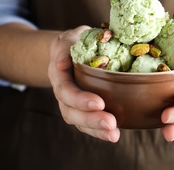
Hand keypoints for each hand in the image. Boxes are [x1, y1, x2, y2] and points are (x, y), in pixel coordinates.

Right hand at [48, 25, 120, 142]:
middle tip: (110, 123)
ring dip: (96, 129)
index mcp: (59, 74)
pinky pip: (87, 124)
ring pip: (78, 121)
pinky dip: (99, 131)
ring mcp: (71, 103)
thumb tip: (62, 63)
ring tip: (114, 134)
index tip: (99, 103)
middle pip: (71, 111)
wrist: (71, 51)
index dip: (80, 98)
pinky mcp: (82, 109)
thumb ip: (67, 45)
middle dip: (90, 119)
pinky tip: (114, 135)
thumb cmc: (75, 42)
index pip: (66, 89)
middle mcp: (63, 92)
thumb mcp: (71, 37)